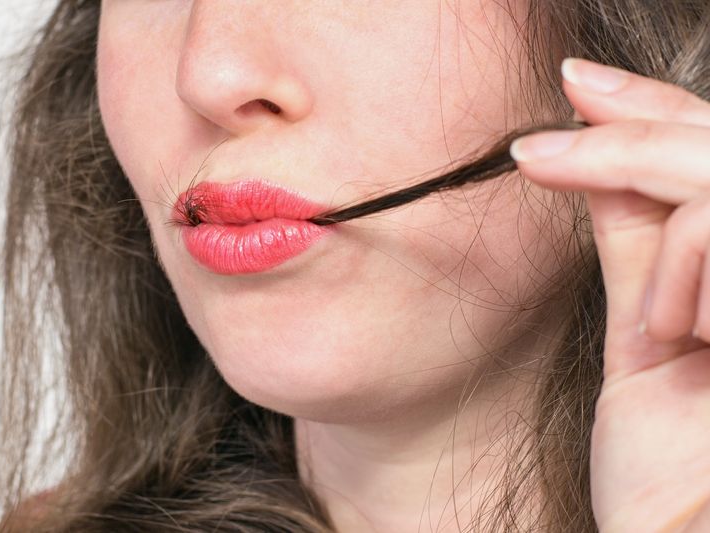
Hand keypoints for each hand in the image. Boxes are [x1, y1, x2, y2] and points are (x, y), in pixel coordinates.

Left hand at [510, 57, 709, 532]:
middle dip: (629, 132)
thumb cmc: (664, 470)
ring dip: (664, 235)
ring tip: (660, 329)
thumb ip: (639, 247)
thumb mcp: (644, 336)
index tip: (577, 88)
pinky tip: (675, 334)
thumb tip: (599, 158)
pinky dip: (681, 264)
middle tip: (539, 148)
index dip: (649, 107)